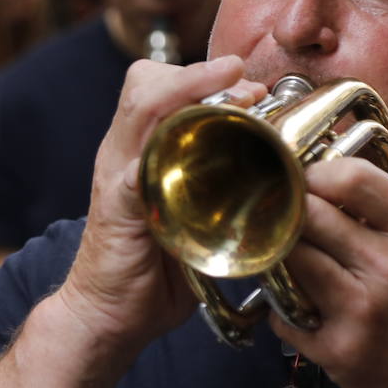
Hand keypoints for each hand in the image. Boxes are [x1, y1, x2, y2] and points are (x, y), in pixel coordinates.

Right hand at [58, 56, 267, 356]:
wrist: (107, 315)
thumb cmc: (156, 270)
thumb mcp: (192, 220)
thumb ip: (219, 193)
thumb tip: (280, 180)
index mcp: (138, 153)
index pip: (156, 87)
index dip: (201, 75)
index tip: (249, 82)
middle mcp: (122, 154)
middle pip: (144, 83)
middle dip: (198, 73)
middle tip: (245, 83)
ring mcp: (115, 176)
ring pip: (141, 106)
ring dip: (189, 90)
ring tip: (234, 89)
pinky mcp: (117, 206)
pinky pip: (135, 164)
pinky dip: (166, 143)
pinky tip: (198, 138)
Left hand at [271, 157, 387, 387]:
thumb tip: (341, 181)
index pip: (351, 178)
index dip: (317, 174)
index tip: (306, 182)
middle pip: (308, 215)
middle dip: (289, 211)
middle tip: (281, 217)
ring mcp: (361, 309)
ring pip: (289, 260)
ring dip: (278, 255)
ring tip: (282, 258)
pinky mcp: (337, 349)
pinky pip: (282, 314)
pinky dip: (281, 306)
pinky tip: (295, 306)